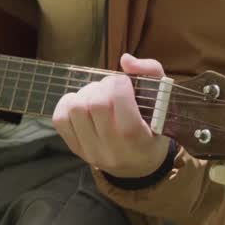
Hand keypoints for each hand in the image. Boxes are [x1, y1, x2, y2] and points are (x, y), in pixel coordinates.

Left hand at [53, 53, 172, 178]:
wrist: (140, 165)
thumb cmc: (154, 127)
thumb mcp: (163, 102)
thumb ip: (151, 73)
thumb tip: (125, 60)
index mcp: (138, 139)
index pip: (119, 102)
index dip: (120, 83)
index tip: (125, 82)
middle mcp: (113, 149)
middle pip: (96, 104)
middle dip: (103, 86)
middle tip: (111, 87)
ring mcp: (91, 151)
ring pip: (76, 109)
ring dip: (86, 93)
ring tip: (98, 95)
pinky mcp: (76, 149)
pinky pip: (60, 119)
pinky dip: (68, 104)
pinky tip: (83, 103)